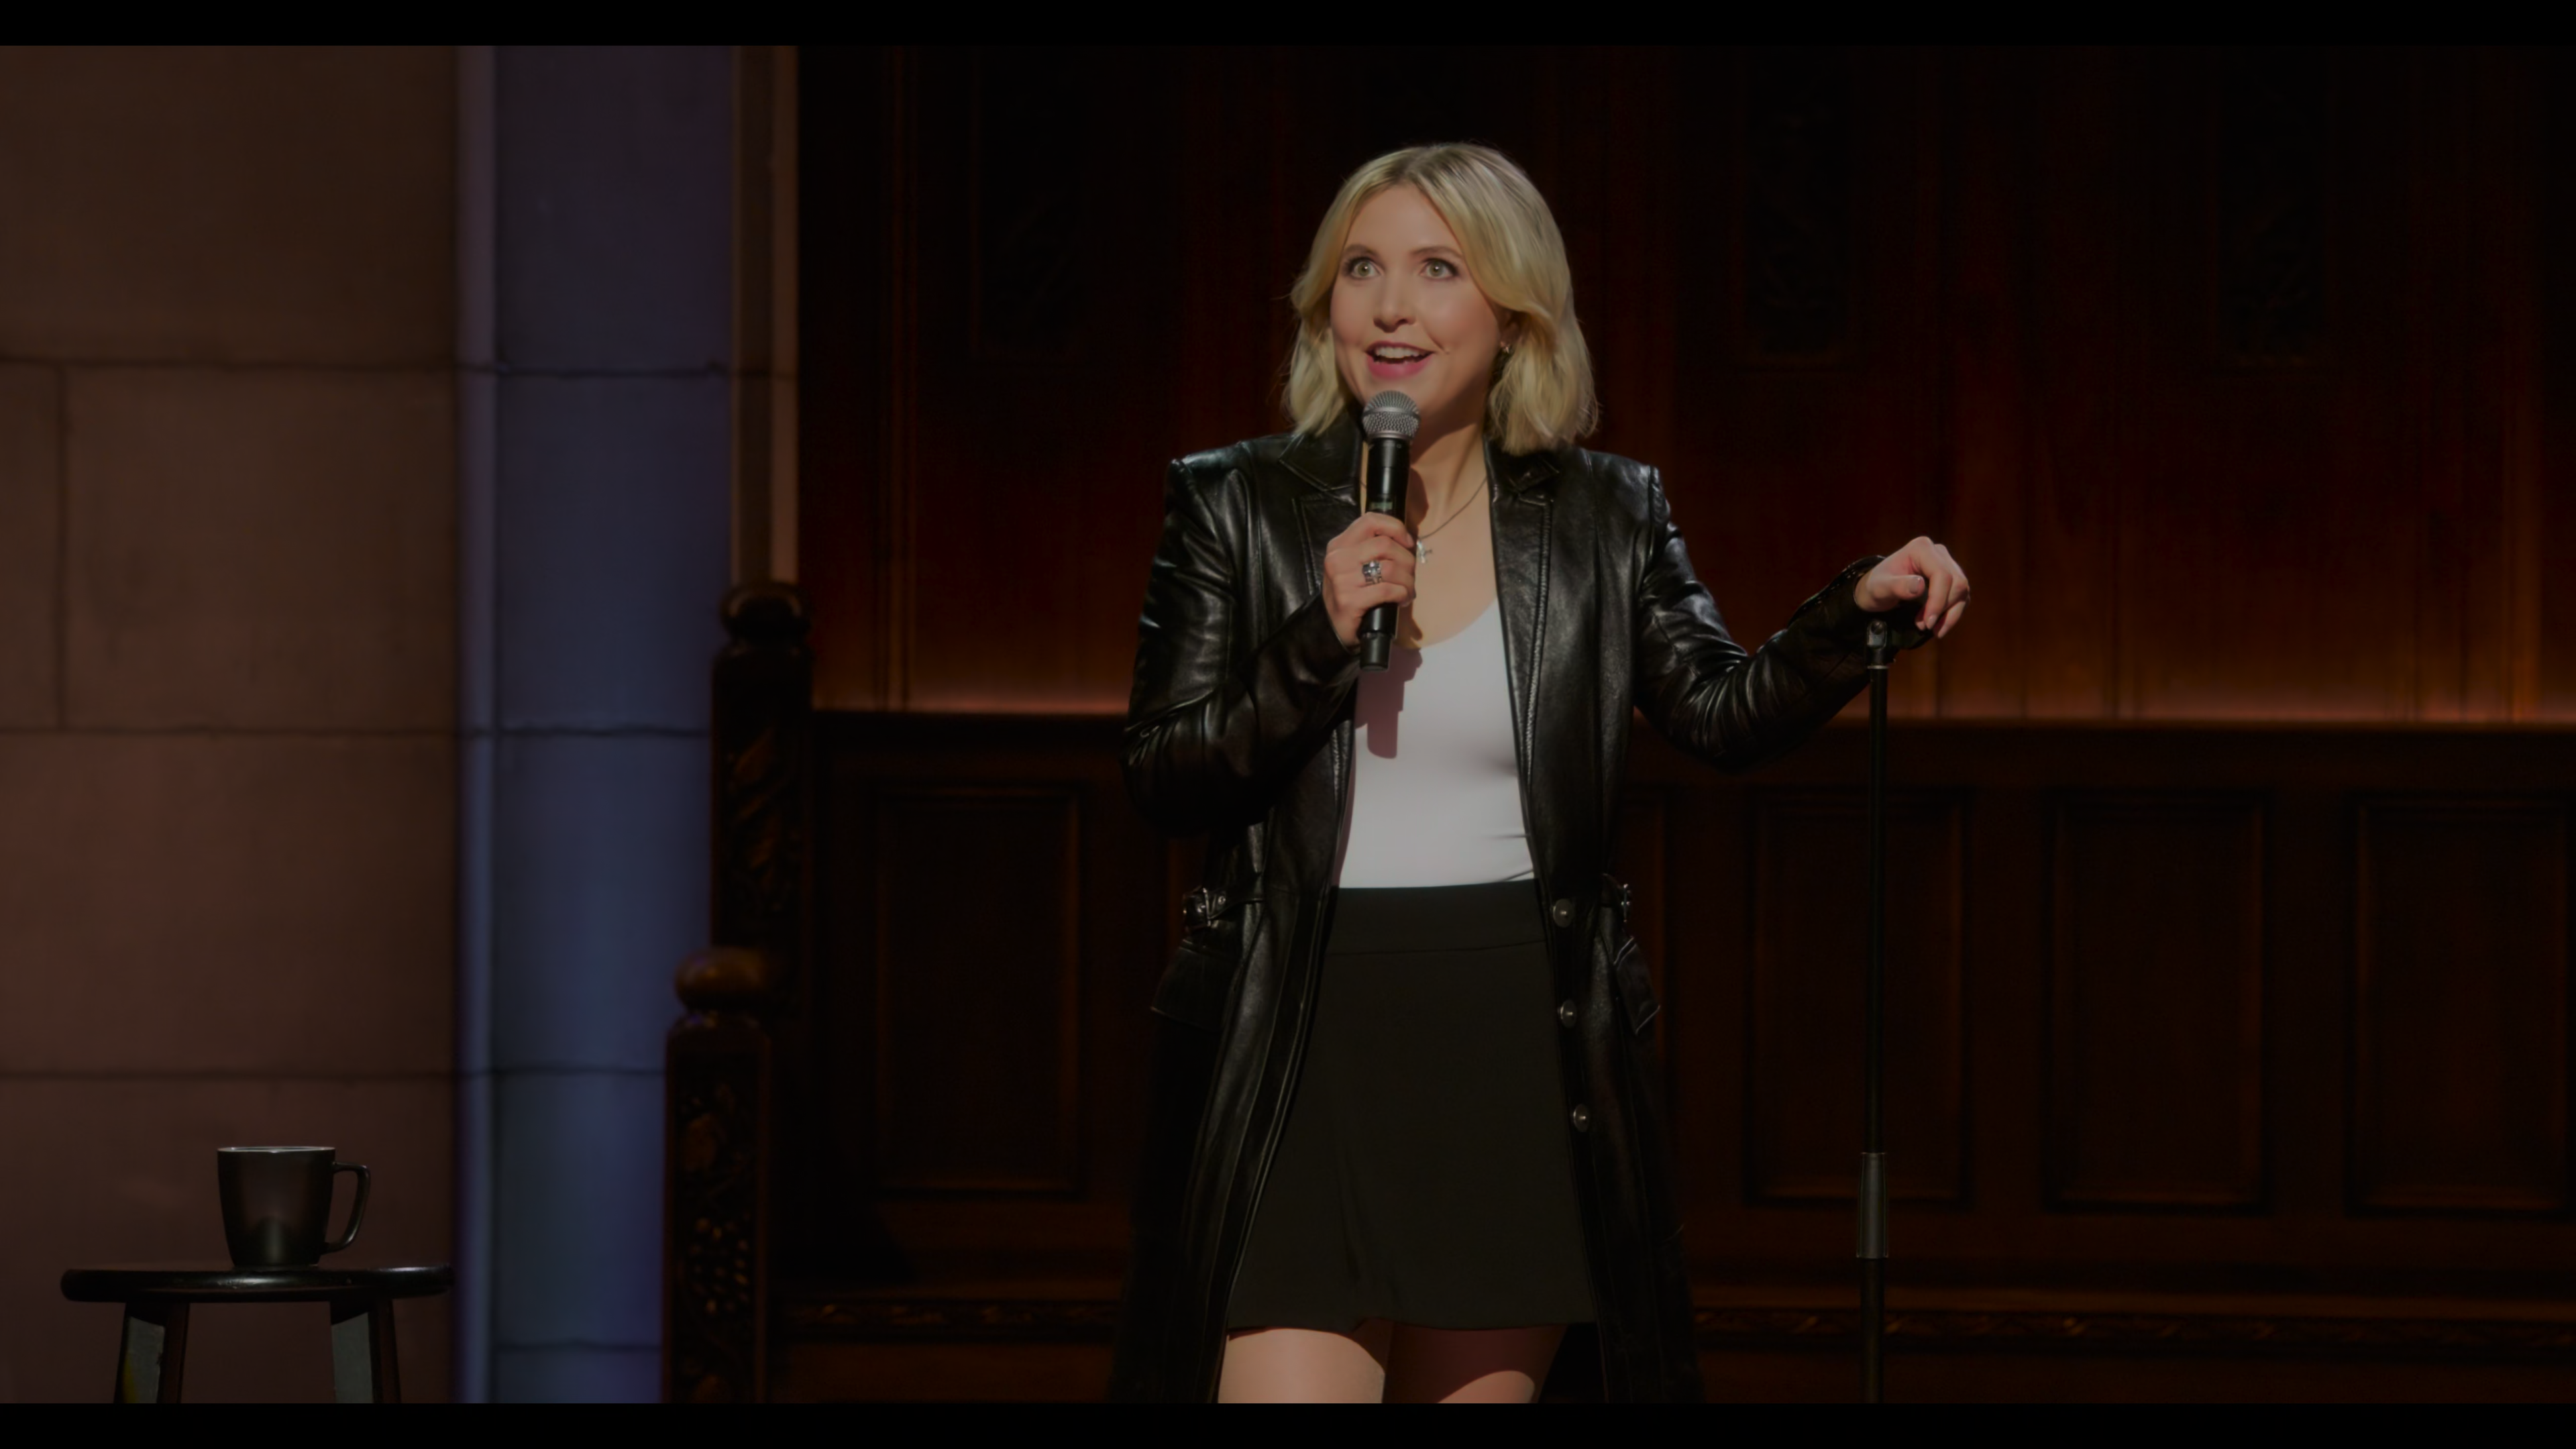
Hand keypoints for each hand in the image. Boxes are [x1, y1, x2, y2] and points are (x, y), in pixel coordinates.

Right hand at [1322, 513, 1415, 647]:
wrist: (1332, 628)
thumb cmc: (1349, 594)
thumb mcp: (1353, 565)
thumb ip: (1371, 549)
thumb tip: (1406, 542)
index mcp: (1339, 545)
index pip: (1370, 521)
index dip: (1395, 527)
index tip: (1407, 542)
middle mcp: (1338, 558)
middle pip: (1385, 545)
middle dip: (1407, 560)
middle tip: (1410, 575)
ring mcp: (1342, 579)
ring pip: (1390, 568)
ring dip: (1407, 581)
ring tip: (1407, 590)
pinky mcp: (1350, 600)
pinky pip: (1387, 590)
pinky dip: (1402, 594)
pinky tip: (1402, 600)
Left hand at [1856, 537, 1970, 638]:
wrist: (1877, 589)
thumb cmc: (1876, 586)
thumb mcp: (1880, 588)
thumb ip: (1897, 585)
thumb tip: (1920, 585)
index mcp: (1921, 548)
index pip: (1942, 574)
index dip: (1938, 600)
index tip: (1927, 623)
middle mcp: (1938, 553)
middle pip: (1957, 582)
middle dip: (1943, 608)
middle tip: (1924, 626)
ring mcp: (1947, 564)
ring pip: (1962, 591)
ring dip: (1950, 614)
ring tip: (1931, 629)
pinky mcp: (1951, 578)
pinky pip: (1961, 597)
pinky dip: (1952, 613)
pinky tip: (1938, 625)